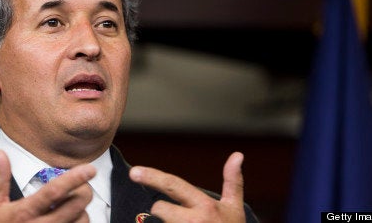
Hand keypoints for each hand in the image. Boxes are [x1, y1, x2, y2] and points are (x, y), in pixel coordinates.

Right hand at [0, 149, 95, 222]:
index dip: (74, 178)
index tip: (89, 168)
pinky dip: (80, 222)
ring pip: (82, 220)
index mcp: (24, 213)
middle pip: (76, 205)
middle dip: (84, 190)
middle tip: (82, 185)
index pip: (54, 192)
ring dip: (82, 210)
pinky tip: (71, 219)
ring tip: (72, 206)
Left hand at [129, 152, 245, 222]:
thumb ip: (233, 182)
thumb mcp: (234, 208)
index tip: (133, 172)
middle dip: (162, 210)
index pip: (173, 185)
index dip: (152, 177)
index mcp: (205, 206)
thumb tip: (238, 155)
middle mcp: (193, 222)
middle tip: (177, 217)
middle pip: (159, 208)